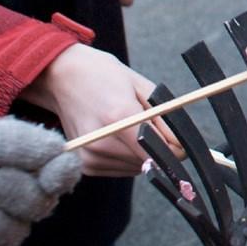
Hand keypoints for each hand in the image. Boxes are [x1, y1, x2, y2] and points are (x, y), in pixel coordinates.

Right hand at [19, 43, 180, 175]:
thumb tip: (183, 148)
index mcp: (118, 116)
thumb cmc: (105, 76)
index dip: (178, 147)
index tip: (180, 136)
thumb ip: (165, 118)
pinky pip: (124, 169)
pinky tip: (118, 136)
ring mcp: (90, 156)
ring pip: (140, 168)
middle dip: (161, 147)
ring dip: (144, 152)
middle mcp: (102, 142)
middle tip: (149, 122)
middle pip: (152, 162)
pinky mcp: (85, 165)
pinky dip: (129, 156)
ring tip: (128, 126)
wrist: (63, 78)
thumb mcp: (142, 86)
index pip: (162, 151)